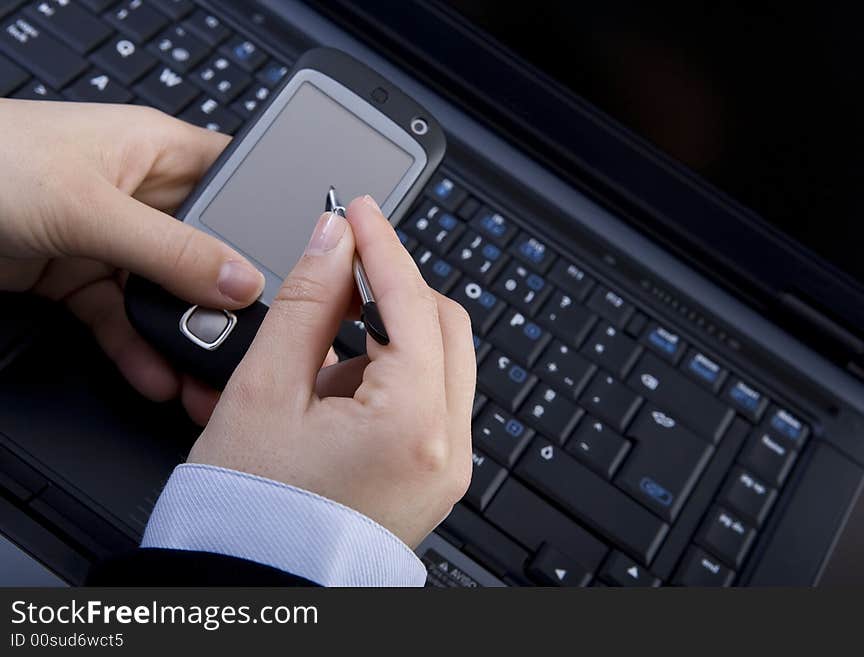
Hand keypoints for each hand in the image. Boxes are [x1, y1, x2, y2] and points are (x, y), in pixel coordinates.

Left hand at [0, 100, 266, 423]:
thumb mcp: (91, 206)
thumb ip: (171, 249)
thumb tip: (239, 281)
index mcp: (159, 153)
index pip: (238, 183)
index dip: (270, 221)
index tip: (298, 270)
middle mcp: (144, 197)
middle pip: (207, 252)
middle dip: (227, 299)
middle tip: (251, 339)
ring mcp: (113, 242)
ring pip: (167, 295)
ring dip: (184, 334)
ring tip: (207, 373)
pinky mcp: (81, 280)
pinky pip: (123, 320)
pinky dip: (139, 350)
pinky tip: (157, 375)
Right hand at [188, 196, 475, 546]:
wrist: (255, 586)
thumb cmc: (251, 514)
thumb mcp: (265, 392)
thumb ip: (305, 304)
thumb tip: (332, 241)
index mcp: (413, 427)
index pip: (413, 304)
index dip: (382, 246)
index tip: (360, 210)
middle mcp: (448, 449)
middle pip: (444, 327)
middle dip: (394, 290)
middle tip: (342, 270)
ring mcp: (446, 466)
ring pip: (439, 362)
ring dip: (387, 339)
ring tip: (318, 366)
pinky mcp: (433, 475)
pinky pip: (428, 400)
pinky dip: (390, 377)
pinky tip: (335, 394)